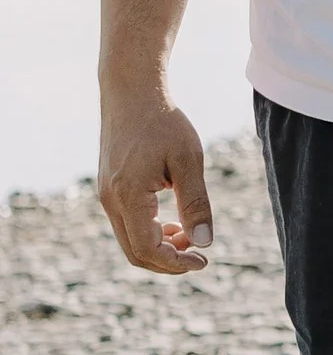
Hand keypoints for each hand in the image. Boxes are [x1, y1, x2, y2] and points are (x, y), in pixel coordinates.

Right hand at [98, 87, 213, 274]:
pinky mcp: (108, 189)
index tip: (204, 259)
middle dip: (168, 262)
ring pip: (129, 241)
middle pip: (135, 253)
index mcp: (128, 195)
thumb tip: (204, 242)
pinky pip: (127, 224)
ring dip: (160, 248)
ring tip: (190, 236)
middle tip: (200, 255)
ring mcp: (106, 196)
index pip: (148, 249)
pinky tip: (173, 223)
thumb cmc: (163, 121)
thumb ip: (196, 203)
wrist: (131, 92)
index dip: (176, 262)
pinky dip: (149, 233)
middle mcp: (110, 200)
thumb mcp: (188, 160)